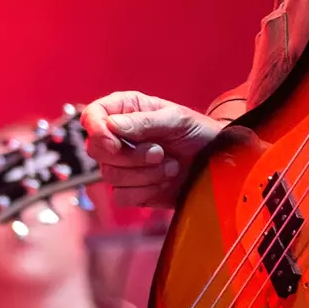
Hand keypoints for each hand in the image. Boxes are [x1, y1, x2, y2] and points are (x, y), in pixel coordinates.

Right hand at [82, 91, 224, 210]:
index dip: (96, 129)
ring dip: (145, 174)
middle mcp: (119, 137)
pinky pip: (121, 197)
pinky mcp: (131, 190)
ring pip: (109, 176)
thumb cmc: (198, 132)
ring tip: (170, 165)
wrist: (216, 163)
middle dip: (129, 156)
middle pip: (97, 150)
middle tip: (159, 152)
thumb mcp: (177, 120)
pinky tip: (164, 181)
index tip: (114, 142)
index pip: (92, 116)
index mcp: (126, 110)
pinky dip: (145, 191)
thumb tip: (111, 125)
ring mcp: (123, 166)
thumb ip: (145, 122)